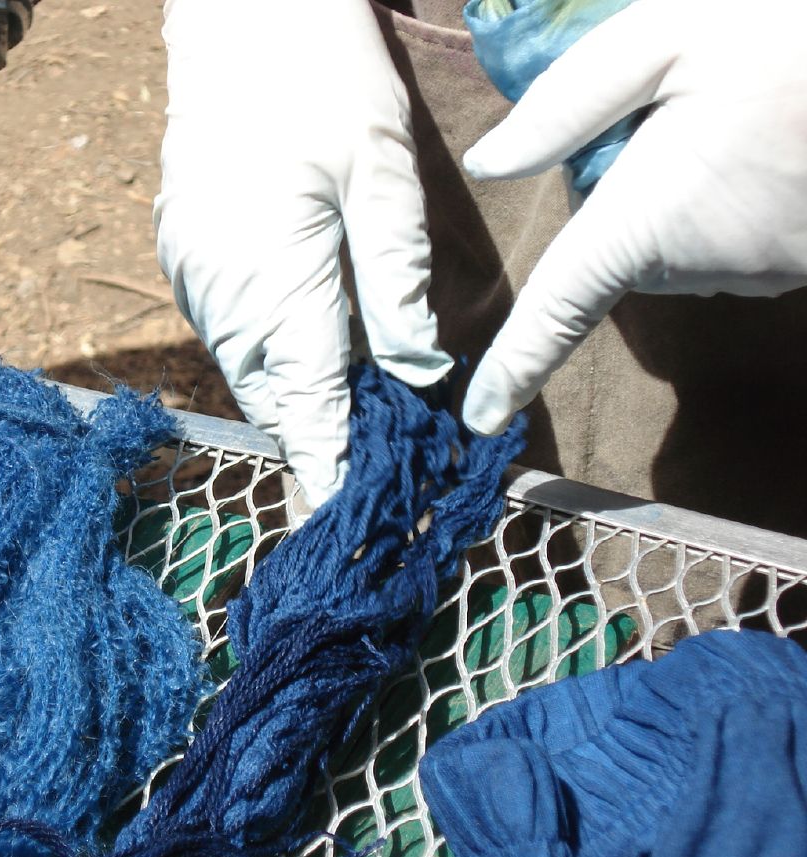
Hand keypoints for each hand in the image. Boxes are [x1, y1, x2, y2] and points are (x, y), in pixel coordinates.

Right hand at [154, 0, 452, 507]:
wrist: (237, 14)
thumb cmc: (320, 81)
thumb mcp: (381, 176)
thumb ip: (397, 284)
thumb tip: (416, 374)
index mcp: (271, 289)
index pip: (307, 417)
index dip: (336, 478)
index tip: (360, 532)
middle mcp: (220, 300)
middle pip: (276, 407)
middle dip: (327, 449)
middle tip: (383, 484)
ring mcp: (196, 281)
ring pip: (254, 377)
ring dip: (303, 410)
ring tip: (361, 434)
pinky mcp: (189, 259)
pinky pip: (236, 338)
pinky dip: (277, 365)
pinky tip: (318, 363)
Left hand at [461, 0, 806, 435]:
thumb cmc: (786, 27)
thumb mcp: (663, 36)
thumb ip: (564, 106)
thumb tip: (491, 164)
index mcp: (645, 219)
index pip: (557, 310)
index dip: (514, 367)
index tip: (481, 417)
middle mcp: (704, 264)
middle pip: (623, 250)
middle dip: (627, 194)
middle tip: (679, 112)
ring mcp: (768, 269)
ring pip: (685, 243)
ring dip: (688, 192)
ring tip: (740, 116)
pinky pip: (742, 240)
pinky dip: (738, 198)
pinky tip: (773, 138)